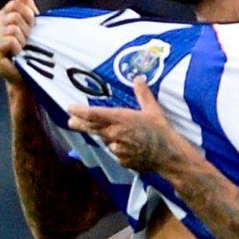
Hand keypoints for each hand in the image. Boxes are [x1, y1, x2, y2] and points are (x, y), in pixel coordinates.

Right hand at [0, 0, 38, 85]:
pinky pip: (11, 40)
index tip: (32, 30)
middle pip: (15, 16)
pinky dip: (19, 48)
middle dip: (28, 30)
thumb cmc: (32, 52)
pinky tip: (18, 56)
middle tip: (27, 44)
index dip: (29, 16)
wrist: (29, 77)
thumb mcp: (31, 25)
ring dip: (25, 41)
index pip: (16, 5)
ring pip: (14, 28)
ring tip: (23, 51)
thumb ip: (25, 5)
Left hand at [66, 76, 189, 172]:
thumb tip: (138, 78)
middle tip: (71, 122)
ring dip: (107, 137)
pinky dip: (120, 149)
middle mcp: (114, 134)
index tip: (70, 108)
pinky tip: (130, 147)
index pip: (94, 114)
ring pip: (106, 141)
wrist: (168, 155)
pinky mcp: (121, 160)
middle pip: (92, 128)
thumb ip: (143, 94)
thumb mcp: (153, 109)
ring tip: (118, 134)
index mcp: (120, 119)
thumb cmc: (161, 130)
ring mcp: (116, 149)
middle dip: (80, 124)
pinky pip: (117, 153)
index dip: (80, 111)